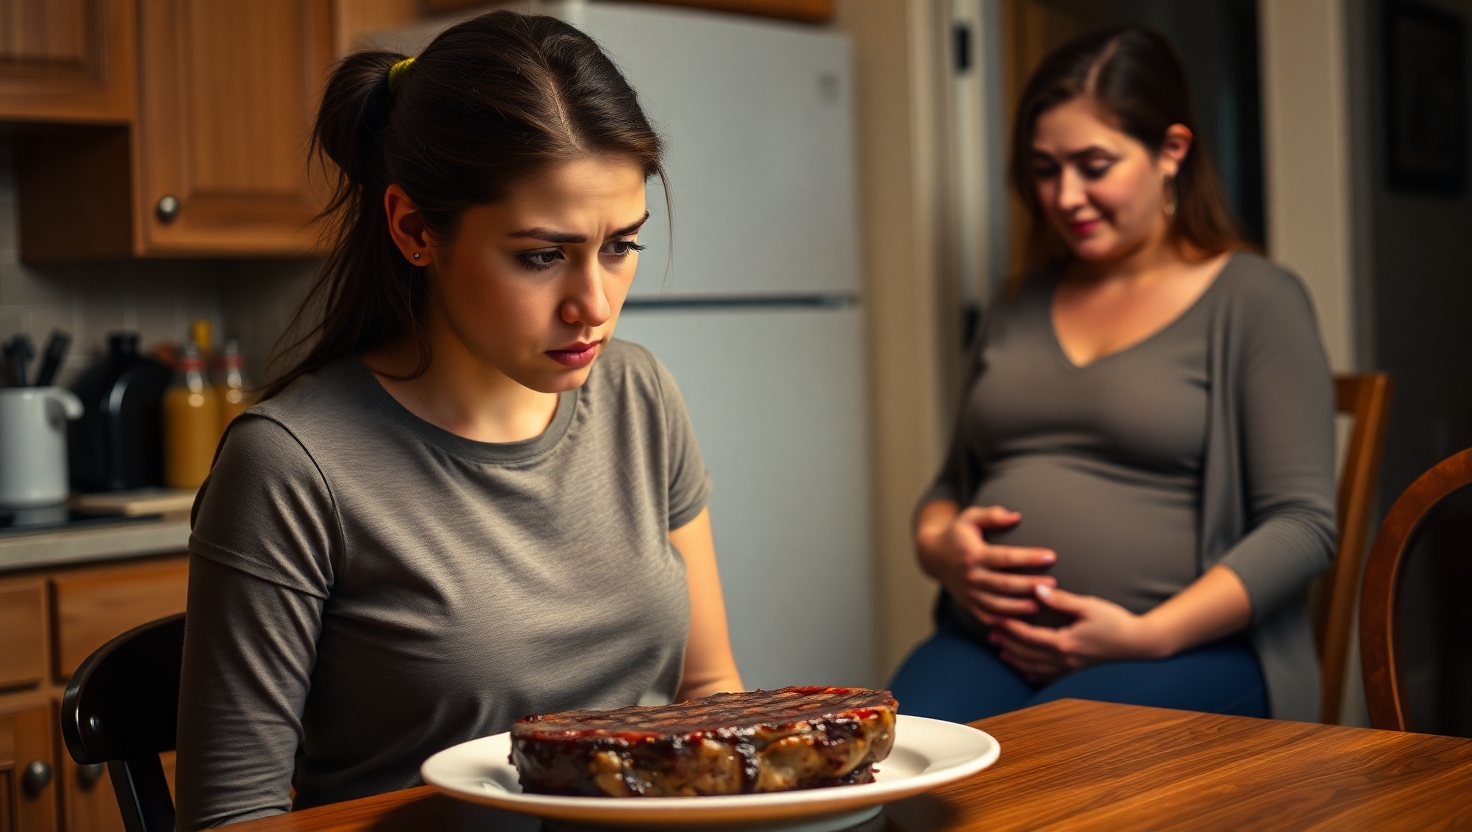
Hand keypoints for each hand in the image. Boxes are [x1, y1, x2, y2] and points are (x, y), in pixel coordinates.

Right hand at [916, 503, 1057, 626]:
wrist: (933, 555)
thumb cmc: (958, 534)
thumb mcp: (970, 517)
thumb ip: (992, 515)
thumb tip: (1016, 516)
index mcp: (974, 555)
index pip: (1005, 557)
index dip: (1028, 557)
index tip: (1051, 556)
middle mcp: (971, 576)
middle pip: (1004, 584)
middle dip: (1029, 585)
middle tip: (1052, 584)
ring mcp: (969, 593)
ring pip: (996, 604)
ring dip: (1018, 607)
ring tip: (1040, 605)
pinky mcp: (968, 604)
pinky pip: (986, 616)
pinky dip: (1003, 621)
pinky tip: (1020, 622)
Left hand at [989, 585, 1164, 683]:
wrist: (1138, 643)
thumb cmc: (1115, 621)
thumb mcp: (1088, 605)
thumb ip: (1061, 599)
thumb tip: (1037, 590)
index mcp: (1065, 642)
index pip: (1029, 637)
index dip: (1010, 628)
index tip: (996, 619)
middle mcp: (1064, 659)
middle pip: (1027, 654)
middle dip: (1007, 644)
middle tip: (991, 634)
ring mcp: (1070, 668)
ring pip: (1035, 668)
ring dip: (1016, 659)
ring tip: (1001, 650)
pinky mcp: (1076, 670)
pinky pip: (1049, 677)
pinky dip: (1033, 673)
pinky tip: (1025, 670)